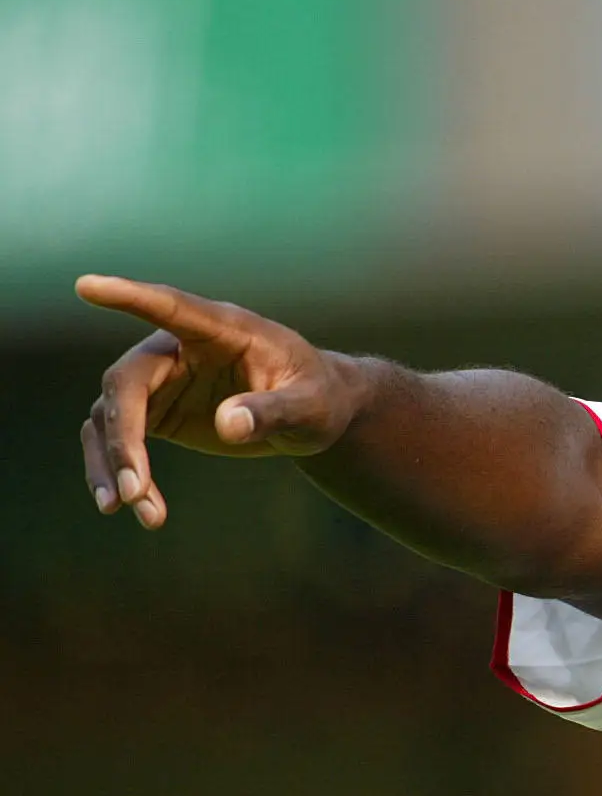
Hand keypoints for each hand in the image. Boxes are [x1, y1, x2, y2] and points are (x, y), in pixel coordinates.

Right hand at [76, 275, 365, 529]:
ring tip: (134, 510)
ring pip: (110, 416)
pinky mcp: (154, 412)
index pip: (170, 307)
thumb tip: (228, 423)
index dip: (130, 297)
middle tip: (134, 490)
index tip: (87, 285)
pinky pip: (117, 440)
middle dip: (124, 438)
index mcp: (221, 330)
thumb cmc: (319, 397)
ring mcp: (160, 380)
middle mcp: (178, 349)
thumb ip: (273, 410)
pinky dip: (116, 472)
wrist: (315, 414)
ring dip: (113, 463)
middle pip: (126, 383)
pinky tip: (133, 508)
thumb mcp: (311, 406)